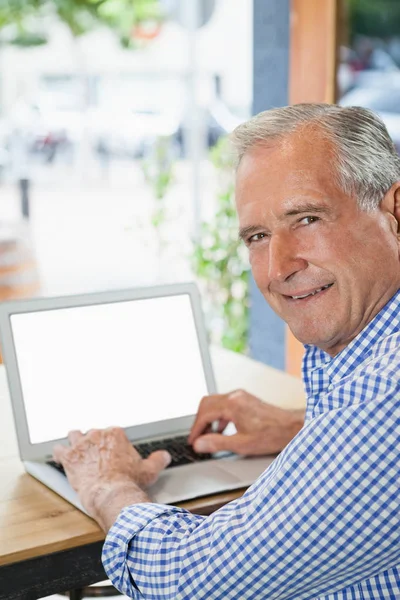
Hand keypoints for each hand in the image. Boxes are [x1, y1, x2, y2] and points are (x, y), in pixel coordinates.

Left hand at [53, 427, 170, 525]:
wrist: (112, 494)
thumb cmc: (129, 482)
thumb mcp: (149, 471)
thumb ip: (158, 460)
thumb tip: (164, 456)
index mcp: (116, 434)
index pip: (111, 432)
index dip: (110, 442)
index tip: (111, 452)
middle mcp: (97, 435)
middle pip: (92, 433)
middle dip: (93, 443)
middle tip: (96, 455)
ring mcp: (81, 445)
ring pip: (74, 435)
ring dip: (75, 442)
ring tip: (77, 450)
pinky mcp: (69, 458)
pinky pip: (58, 450)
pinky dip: (59, 454)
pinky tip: (61, 459)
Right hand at [188, 389, 303, 455]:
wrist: (292, 427)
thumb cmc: (272, 435)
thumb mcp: (241, 444)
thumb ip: (217, 443)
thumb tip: (199, 444)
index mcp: (232, 405)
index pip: (204, 414)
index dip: (195, 429)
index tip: (192, 440)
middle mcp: (235, 396)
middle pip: (206, 404)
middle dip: (199, 421)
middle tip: (197, 437)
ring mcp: (241, 396)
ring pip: (215, 403)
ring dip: (208, 418)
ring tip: (208, 435)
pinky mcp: (245, 399)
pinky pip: (225, 404)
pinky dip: (218, 416)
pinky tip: (222, 429)